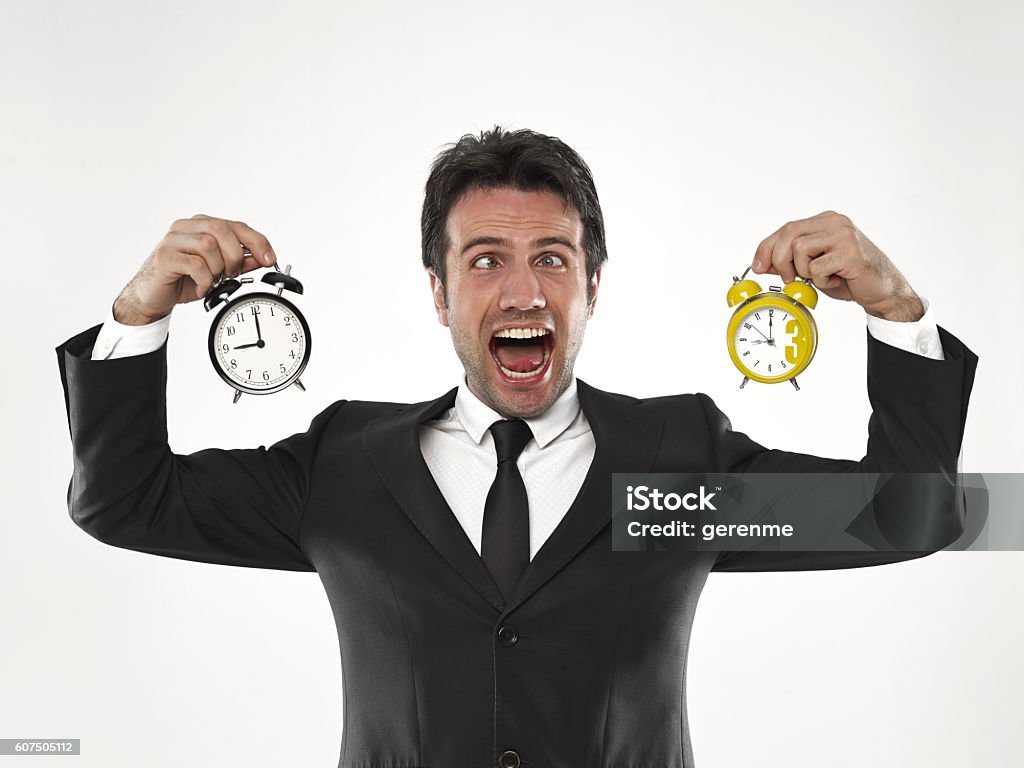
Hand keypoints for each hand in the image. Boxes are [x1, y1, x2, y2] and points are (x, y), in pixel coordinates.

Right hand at [112, 214, 276, 324]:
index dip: (257, 242)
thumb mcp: (218, 272)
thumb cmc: (183, 279)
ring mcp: (173, 240)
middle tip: (231, 274)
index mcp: (202, 226)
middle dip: (235, 257)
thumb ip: (239, 263)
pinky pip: (195, 264)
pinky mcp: (165, 257)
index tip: (270, 259)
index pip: (236, 226)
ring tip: (212, 280)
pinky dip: (205, 280)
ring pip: (208, 246)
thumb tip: (260, 259)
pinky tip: (202, 287)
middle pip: (222, 231)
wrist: (153, 295)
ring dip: (217, 269)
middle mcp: (186, 228)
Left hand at [751, 211, 923, 321]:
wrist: (882, 290)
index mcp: (825, 221)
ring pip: (800, 249)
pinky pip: (816, 267)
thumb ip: (790, 262)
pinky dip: (820, 281)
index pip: (786, 228)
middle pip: (789, 233)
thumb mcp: (813, 268)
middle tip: (790, 279)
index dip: (766, 248)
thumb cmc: (848, 278)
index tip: (758, 266)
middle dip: (780, 261)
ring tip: (822, 278)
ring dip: (804, 271)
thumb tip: (762, 264)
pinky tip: (835, 281)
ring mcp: (843, 234)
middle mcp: (834, 222)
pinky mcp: (850, 251)